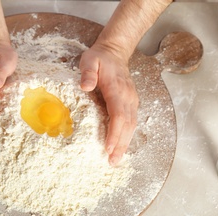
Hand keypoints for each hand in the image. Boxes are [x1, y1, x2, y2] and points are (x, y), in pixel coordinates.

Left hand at [79, 43, 138, 165]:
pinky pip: (131, 122)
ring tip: (116, 159)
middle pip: (127, 125)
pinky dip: (126, 136)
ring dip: (125, 143)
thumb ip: (88, 73)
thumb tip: (85, 86)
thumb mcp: (89, 60)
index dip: (114, 132)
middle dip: (121, 144)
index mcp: (117, 89)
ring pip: (131, 126)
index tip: (108, 147)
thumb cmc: (99, 58)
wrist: (114, 53)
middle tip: (113, 161)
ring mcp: (131, 101)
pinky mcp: (131, 103)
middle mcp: (128, 97)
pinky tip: (120, 146)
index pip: (118, 115)